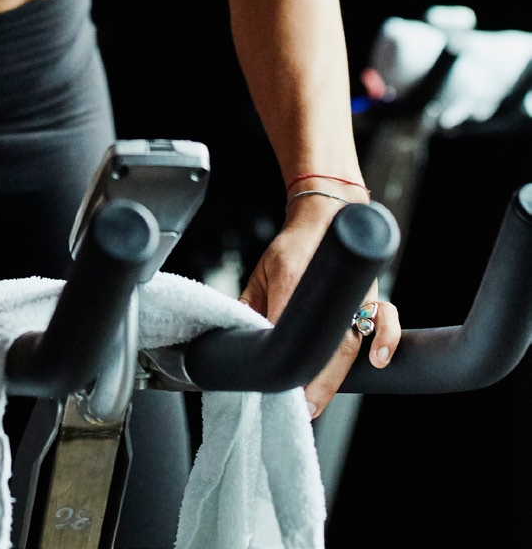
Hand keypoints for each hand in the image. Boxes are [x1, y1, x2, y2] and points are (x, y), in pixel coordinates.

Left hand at [240, 196, 401, 417]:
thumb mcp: (260, 274)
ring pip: (350, 341)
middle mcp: (325, 287)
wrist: (324, 218)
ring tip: (318, 402)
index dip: (283, 358)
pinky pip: (387, 320)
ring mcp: (351, 292)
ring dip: (335, 376)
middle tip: (299, 408)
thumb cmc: (290, 248)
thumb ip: (250, 306)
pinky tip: (378, 361)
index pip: (285, 325)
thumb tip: (240, 340)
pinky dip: (386, 340)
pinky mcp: (370, 297)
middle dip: (311, 382)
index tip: (277, 385)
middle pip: (321, 345)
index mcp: (289, 277)